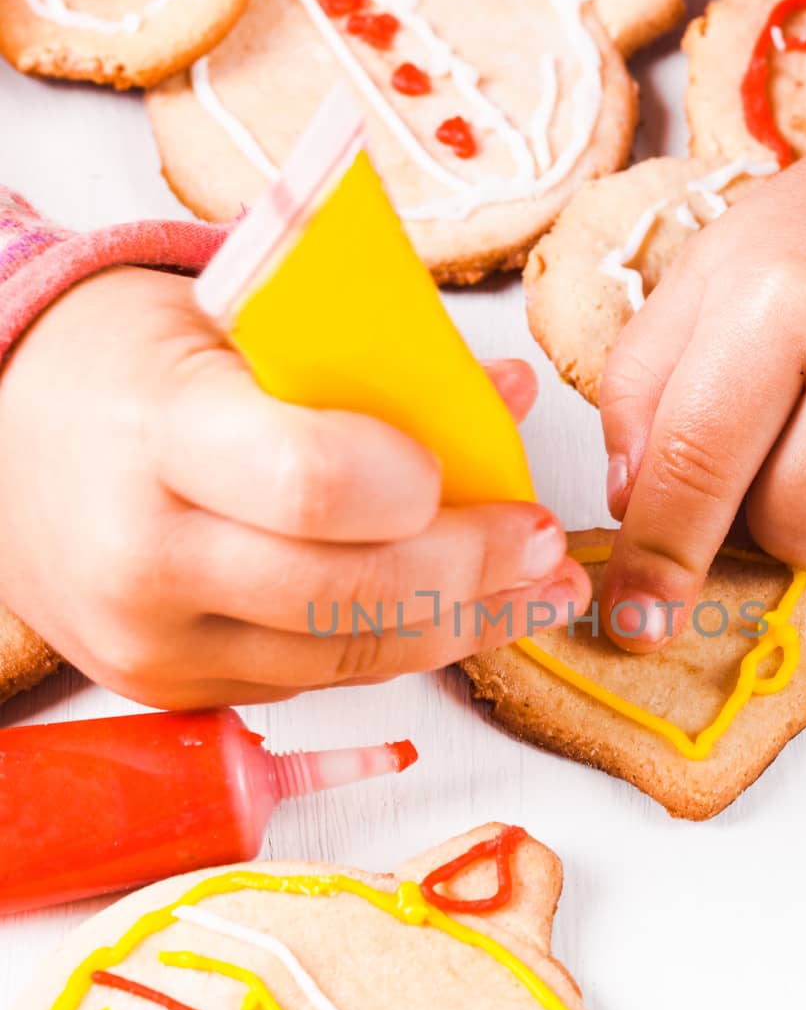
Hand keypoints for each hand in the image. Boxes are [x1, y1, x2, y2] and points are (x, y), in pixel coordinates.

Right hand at [0, 266, 587, 706]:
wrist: (3, 437)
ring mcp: (154, 642)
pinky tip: (456, 614)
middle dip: (473, 578)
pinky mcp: (171, 688)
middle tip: (547, 549)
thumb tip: (506, 399)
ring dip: (462, 629)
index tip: (480, 476)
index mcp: (156, 433)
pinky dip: (394, 645)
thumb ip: (370, 363)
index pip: (311, 485)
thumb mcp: (232, 321)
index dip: (417, 490)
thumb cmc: (126, 362)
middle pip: (348, 596)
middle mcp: (145, 556)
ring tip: (537, 592)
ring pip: (347, 657)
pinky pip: (315, 678)